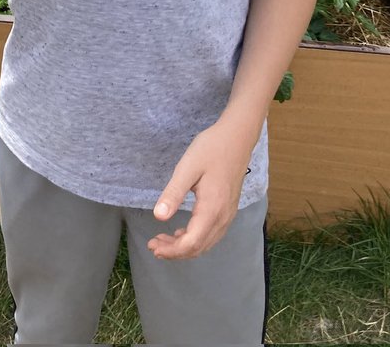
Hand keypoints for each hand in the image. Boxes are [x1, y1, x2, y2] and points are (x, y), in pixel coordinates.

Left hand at [147, 122, 252, 259]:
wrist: (237, 137)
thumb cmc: (211, 149)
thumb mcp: (187, 168)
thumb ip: (173, 194)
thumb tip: (158, 217)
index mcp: (212, 209)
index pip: (191, 243)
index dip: (172, 250)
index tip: (153, 246)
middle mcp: (223, 217)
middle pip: (199, 248)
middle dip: (175, 251)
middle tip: (153, 245)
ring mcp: (228, 214)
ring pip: (206, 243)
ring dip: (185, 247)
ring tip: (163, 240)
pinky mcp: (228, 209)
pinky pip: (212, 234)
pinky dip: (195, 239)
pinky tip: (182, 231)